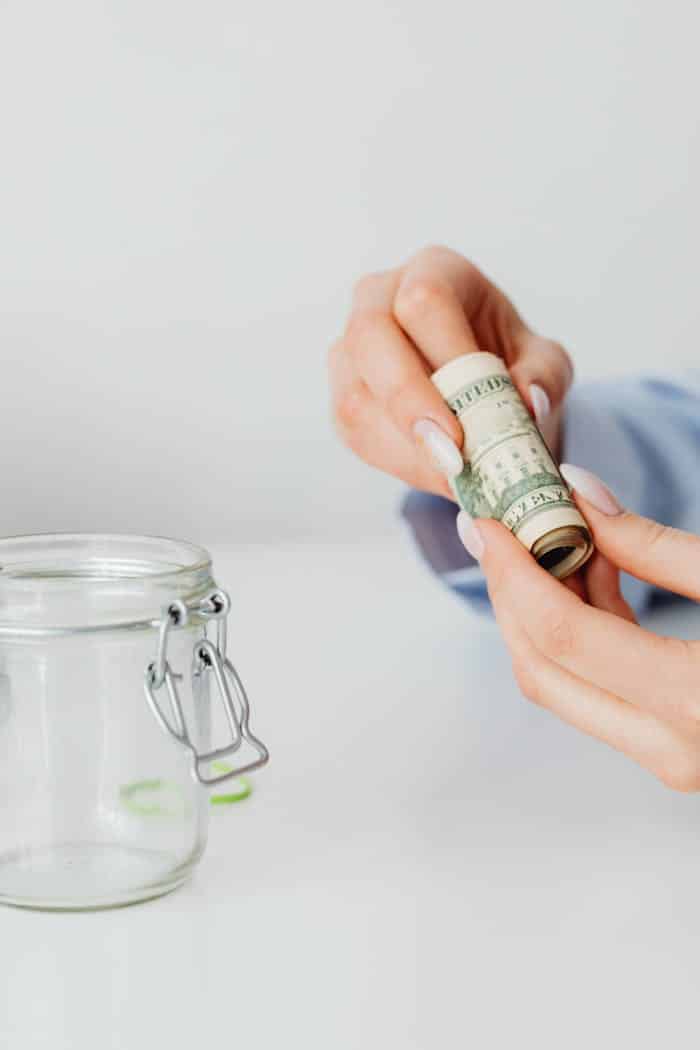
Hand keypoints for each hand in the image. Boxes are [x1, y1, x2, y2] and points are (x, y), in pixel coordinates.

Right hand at [328, 245, 572, 499]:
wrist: (482, 387)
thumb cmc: (509, 362)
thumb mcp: (543, 363)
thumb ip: (543, 376)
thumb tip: (528, 401)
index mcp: (434, 271)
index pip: (424, 300)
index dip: (444, 357)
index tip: (470, 408)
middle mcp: (379, 298)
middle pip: (370, 336)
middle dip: (408, 402)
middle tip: (450, 457)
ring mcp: (351, 346)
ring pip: (355, 394)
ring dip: (405, 447)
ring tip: (456, 477)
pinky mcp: (344, 393)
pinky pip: (354, 430)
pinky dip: (397, 462)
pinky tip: (436, 474)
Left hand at [457, 464, 699, 790]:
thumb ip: (658, 545)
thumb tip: (579, 495)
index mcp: (698, 702)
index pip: (562, 636)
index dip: (512, 573)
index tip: (487, 521)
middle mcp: (676, 749)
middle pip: (544, 671)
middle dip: (510, 595)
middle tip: (496, 528)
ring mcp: (674, 760)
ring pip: (566, 685)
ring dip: (546, 610)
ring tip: (558, 535)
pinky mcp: (676, 750)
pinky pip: (600, 690)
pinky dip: (585, 631)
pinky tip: (597, 572)